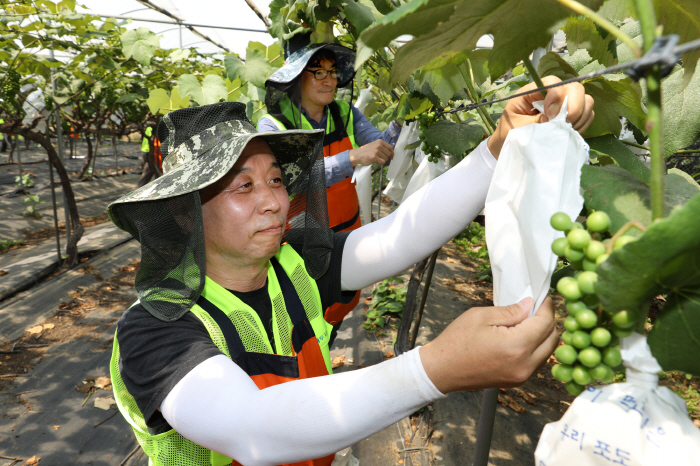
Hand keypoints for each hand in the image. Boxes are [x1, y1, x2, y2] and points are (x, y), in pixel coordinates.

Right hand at [349, 139, 393, 166]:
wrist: (357, 155)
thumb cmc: (366, 151)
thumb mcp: (374, 145)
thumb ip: (382, 146)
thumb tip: (391, 152)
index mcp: (380, 141)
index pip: (390, 147)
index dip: (392, 153)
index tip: (391, 157)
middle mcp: (379, 145)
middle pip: (388, 154)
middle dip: (385, 157)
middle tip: (380, 158)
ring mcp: (377, 151)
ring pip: (386, 159)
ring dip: (382, 160)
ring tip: (376, 159)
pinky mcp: (375, 157)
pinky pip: (382, 162)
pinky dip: (380, 163)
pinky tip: (375, 161)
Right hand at [419, 296, 558, 392]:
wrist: (442, 369)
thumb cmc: (456, 341)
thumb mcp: (481, 316)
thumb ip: (510, 311)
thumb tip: (529, 305)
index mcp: (516, 346)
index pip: (545, 323)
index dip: (547, 307)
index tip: (543, 297)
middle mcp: (524, 365)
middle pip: (552, 339)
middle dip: (549, 320)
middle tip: (538, 307)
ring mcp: (521, 376)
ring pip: (547, 352)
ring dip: (543, 335)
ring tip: (528, 321)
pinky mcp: (516, 381)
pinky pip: (536, 362)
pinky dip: (535, 348)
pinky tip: (521, 337)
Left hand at [487, 76, 594, 158]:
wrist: (509, 146)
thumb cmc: (509, 135)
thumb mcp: (517, 129)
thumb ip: (536, 123)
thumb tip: (556, 120)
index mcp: (532, 92)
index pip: (552, 82)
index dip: (556, 96)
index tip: (550, 115)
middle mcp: (550, 95)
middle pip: (574, 88)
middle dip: (574, 106)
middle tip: (565, 124)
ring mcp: (563, 104)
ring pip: (585, 100)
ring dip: (579, 116)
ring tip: (565, 130)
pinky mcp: (571, 116)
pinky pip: (587, 114)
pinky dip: (582, 123)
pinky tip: (569, 133)